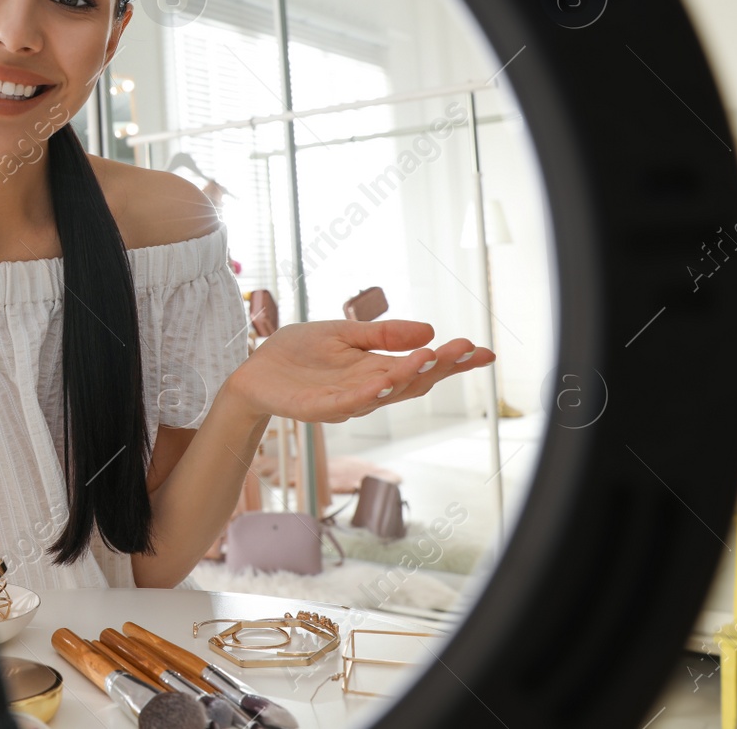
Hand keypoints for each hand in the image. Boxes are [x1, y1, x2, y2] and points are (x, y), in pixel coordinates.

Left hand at [225, 319, 494, 423]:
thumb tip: (429, 330)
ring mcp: (346, 401)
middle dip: (441, 367)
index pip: (421, 367)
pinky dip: (370, 393)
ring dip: (409, 376)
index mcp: (376, 371)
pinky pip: (349, 403)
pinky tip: (386, 381)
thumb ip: (382, 334)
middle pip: (413, 382)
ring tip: (432, 356)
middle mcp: (368, 390)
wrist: (254, 371)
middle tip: (467, 350)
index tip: (482, 351)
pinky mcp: (319, 408)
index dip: (451, 361)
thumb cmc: (298, 354)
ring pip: (386, 393)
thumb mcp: (344, 333)